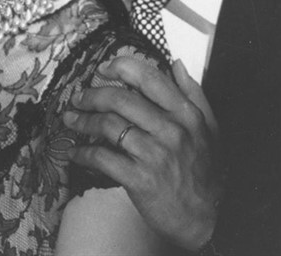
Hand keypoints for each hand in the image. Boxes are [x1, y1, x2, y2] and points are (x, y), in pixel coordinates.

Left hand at [63, 57, 222, 251]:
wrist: (208, 218)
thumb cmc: (204, 170)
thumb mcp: (209, 126)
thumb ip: (193, 92)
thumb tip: (176, 63)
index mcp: (185, 113)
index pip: (149, 78)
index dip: (121, 67)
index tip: (104, 68)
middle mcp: (170, 130)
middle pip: (121, 99)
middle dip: (92, 95)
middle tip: (79, 98)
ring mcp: (154, 155)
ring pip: (108, 126)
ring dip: (83, 121)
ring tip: (71, 119)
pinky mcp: (140, 179)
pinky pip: (103, 158)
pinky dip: (83, 153)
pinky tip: (74, 151)